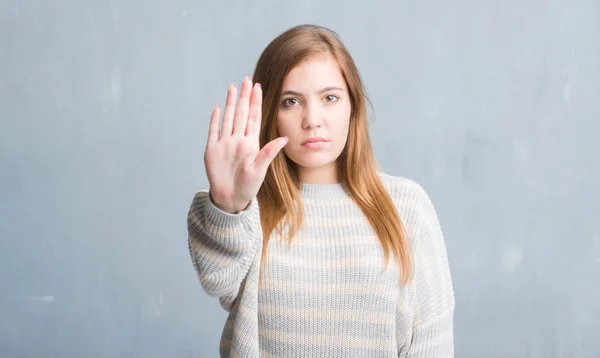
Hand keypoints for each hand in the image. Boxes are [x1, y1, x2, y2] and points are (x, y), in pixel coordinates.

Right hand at [204, 76, 287, 212]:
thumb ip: (270, 152)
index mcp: (250, 143)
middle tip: (247, 79)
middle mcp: (237, 140)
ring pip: (228, 118)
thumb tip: (285, 138)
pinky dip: (215, 119)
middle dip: (244, 96)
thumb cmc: (248, 186)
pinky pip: (214, 131)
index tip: (259, 87)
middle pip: (241, 113)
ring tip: (233, 87)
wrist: (230, 198)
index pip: (254, 117)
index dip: (256, 102)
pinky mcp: (212, 150)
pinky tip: (219, 107)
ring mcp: (224, 144)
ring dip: (231, 103)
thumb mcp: (261, 169)